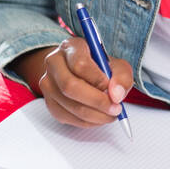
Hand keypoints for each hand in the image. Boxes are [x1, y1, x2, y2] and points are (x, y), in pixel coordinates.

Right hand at [17, 38, 133, 127]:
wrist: (84, 72)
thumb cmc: (101, 67)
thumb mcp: (117, 65)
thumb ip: (121, 77)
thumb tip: (116, 96)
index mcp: (71, 47)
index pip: (80, 64)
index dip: (98, 80)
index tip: (113, 90)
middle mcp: (54, 63)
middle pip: (69, 86)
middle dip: (96, 101)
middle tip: (115, 108)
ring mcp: (48, 83)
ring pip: (68, 104)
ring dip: (94, 115)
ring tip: (111, 114)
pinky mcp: (49, 101)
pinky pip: (65, 116)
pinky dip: (86, 122)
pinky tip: (99, 118)